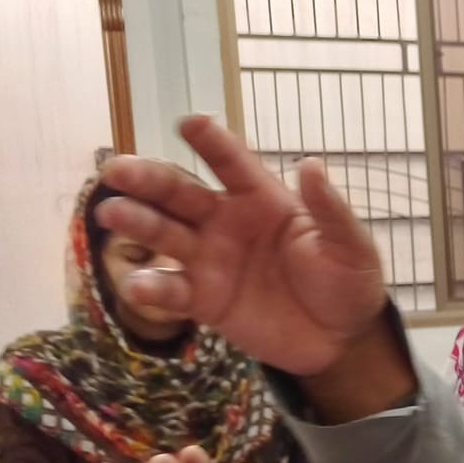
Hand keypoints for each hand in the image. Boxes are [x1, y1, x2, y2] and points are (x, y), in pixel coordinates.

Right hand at [97, 118, 390, 375]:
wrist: (342, 339)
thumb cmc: (347, 280)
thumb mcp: (350, 246)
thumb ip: (330, 210)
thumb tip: (312, 164)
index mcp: (262, 198)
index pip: (232, 163)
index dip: (212, 142)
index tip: (190, 123)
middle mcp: (226, 221)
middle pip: (180, 193)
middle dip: (149, 180)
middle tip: (119, 170)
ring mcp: (210, 260)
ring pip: (165, 235)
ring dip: (137, 223)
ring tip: (113, 214)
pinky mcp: (204, 300)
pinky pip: (172, 290)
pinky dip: (152, 288)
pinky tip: (138, 286)